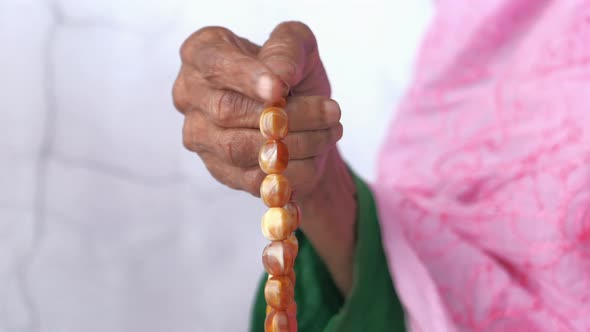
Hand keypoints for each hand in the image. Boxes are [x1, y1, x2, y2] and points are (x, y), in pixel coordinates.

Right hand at [173, 22, 355, 293]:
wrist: (307, 122)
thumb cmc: (299, 78)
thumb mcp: (302, 49)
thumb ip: (287, 48)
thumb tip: (271, 81)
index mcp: (202, 55)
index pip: (207, 60)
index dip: (245, 74)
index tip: (279, 87)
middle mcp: (190, 97)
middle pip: (229, 113)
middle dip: (289, 117)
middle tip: (333, 113)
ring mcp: (200, 140)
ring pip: (245, 151)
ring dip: (296, 146)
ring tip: (331, 131)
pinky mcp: (221, 175)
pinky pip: (255, 181)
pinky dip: (292, 172)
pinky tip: (310, 158)